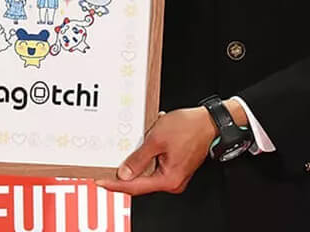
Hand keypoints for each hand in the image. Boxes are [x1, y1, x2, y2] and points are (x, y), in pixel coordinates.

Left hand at [98, 107, 216, 196]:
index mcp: (169, 179)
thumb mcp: (156, 140)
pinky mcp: (175, 166)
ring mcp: (175, 175)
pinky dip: (147, 156)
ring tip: (132, 147)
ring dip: (137, 161)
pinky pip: (155, 165)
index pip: (135, 187)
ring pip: (147, 172)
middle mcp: (173, 182)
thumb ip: (139, 159)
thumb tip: (124, 174)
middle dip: (124, 173)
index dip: (115, 184)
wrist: (208, 121)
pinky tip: (146, 143)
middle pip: (141, 182)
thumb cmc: (188, 128)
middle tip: (106, 167)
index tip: (101, 181)